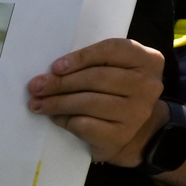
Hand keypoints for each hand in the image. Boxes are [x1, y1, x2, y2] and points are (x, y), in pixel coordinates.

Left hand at [29, 37, 167, 166]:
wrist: (136, 132)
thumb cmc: (118, 94)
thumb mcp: (118, 71)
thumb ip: (96, 64)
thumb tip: (51, 73)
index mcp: (149, 61)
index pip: (113, 50)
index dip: (82, 57)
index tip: (55, 67)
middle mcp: (149, 85)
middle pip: (98, 77)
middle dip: (62, 82)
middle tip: (37, 86)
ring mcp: (137, 112)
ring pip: (89, 102)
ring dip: (58, 102)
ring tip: (38, 103)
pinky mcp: (122, 135)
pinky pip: (86, 125)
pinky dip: (65, 121)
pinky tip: (56, 118)